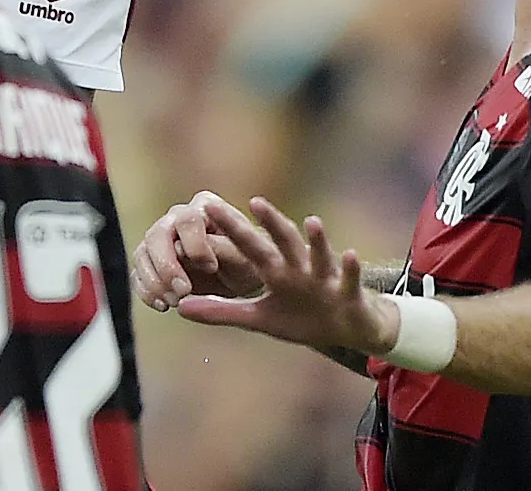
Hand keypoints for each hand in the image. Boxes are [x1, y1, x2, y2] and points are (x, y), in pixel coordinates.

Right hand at [132, 191, 266, 310]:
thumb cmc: (248, 261)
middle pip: (157, 234)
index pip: (188, 220)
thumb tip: (192, 249)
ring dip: (155, 282)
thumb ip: (222, 249)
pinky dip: (146, 292)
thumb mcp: (245, 257)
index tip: (211, 267)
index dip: (196, 246)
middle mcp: (177, 218)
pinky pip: (138, 274)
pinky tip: (163, 306)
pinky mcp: (152, 262)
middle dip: (167, 266)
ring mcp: (161, 239)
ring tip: (174, 302)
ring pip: (142, 254)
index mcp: (204, 207)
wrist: (241, 277)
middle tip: (183, 291)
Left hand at [170, 196, 393, 357]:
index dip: (231, 230)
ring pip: (320, 257)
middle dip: (272, 224)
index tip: (207, 208)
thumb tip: (180, 307)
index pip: (250, 247)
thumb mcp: (258, 318)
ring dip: (317, 240)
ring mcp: (325, 280)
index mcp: (277, 272)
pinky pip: (350, 280)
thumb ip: (221, 311)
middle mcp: (300, 269)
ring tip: (311, 221)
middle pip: (284, 243)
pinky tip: (350, 254)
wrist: (347, 329)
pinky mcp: (349, 294)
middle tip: (255, 201)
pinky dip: (350, 269)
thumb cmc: (301, 318)